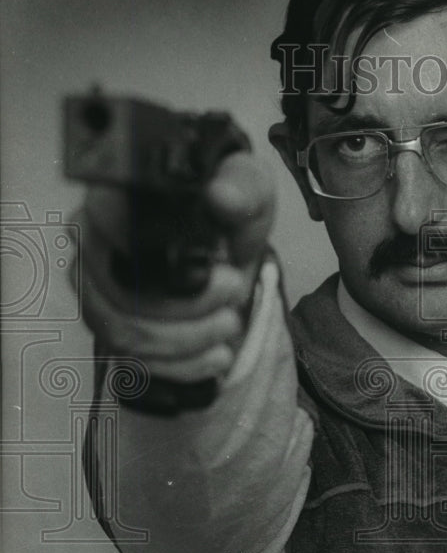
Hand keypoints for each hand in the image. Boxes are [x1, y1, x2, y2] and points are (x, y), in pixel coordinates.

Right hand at [74, 151, 274, 383]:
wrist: (234, 250)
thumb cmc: (230, 210)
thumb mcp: (249, 189)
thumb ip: (240, 187)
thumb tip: (223, 196)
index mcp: (113, 202)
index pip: (108, 236)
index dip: (162, 261)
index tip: (222, 266)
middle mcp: (92, 248)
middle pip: (116, 293)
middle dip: (186, 306)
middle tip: (234, 290)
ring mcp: (96, 294)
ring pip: (124, 334)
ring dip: (189, 338)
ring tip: (231, 322)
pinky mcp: (114, 332)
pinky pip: (135, 364)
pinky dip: (184, 365)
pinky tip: (217, 353)